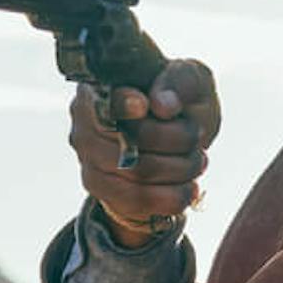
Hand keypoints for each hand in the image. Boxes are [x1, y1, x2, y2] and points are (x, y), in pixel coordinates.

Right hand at [70, 59, 219, 243]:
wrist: (175, 142)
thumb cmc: (181, 102)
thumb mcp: (191, 81)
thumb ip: (180, 81)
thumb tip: (162, 105)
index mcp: (101, 87)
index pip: (103, 99)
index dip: (123, 105)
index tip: (145, 106)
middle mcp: (84, 122)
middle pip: (129, 139)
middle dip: (177, 140)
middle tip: (197, 136)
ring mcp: (87, 157)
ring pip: (137, 172)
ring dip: (180, 169)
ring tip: (197, 160)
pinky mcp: (99, 188)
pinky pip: (136, 201)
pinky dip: (172, 196)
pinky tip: (189, 187)